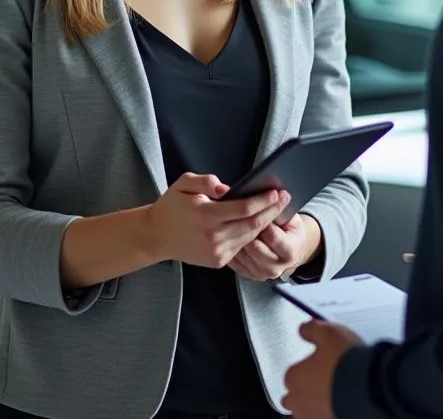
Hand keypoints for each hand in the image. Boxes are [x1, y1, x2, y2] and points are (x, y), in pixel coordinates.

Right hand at [144, 172, 290, 268]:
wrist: (157, 236)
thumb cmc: (171, 206)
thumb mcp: (183, 184)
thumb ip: (205, 182)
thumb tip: (225, 189)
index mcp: (205, 216)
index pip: (243, 209)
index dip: (263, 201)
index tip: (277, 192)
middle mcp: (213, 237)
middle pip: (252, 225)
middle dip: (272, 211)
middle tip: (285, 198)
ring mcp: (216, 252)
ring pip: (250, 237)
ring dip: (266, 223)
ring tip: (277, 208)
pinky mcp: (218, 261)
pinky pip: (241, 246)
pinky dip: (253, 234)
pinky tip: (261, 223)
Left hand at [228, 213, 321, 280]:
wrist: (289, 249)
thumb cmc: (288, 228)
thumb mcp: (291, 216)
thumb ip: (281, 207)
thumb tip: (277, 193)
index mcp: (290, 250)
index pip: (271, 234)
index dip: (261, 219)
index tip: (251, 207)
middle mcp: (276, 266)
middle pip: (254, 245)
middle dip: (244, 227)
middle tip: (234, 213)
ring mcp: (261, 273)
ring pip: (241, 252)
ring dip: (233, 237)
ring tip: (228, 222)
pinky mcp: (249, 275)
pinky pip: (234, 261)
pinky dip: (229, 247)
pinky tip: (227, 234)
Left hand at [282, 321, 363, 417]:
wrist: (369, 388)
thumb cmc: (346, 363)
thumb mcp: (327, 332)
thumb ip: (311, 330)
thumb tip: (304, 330)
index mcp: (295, 377)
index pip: (291, 374)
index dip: (304, 368)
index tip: (316, 363)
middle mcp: (300, 401)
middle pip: (293, 400)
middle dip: (303, 392)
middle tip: (322, 382)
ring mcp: (314, 417)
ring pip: (306, 414)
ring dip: (314, 406)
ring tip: (332, 396)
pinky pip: (324, 418)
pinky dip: (329, 413)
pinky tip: (340, 405)